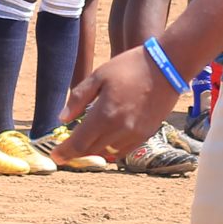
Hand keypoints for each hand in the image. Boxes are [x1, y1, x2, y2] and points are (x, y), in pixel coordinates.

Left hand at [59, 47, 179, 162]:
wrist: (167, 67)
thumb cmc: (130, 67)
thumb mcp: (99, 75)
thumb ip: (78, 98)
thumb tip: (62, 118)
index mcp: (104, 114)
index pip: (79, 143)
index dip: (65, 152)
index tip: (55, 156)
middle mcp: (119, 129)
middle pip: (91, 151)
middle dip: (76, 152)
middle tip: (66, 150)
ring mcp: (134, 134)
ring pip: (107, 153)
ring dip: (93, 152)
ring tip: (84, 146)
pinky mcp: (146, 134)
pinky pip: (123, 151)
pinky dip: (110, 150)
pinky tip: (105, 142)